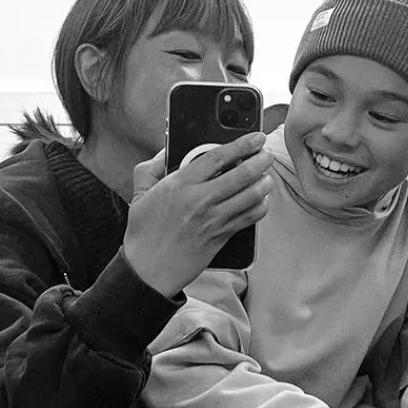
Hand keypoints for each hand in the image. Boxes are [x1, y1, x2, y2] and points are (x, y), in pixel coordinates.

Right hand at [124, 132, 272, 297]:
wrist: (147, 270)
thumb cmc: (143, 231)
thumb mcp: (140, 192)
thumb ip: (153, 166)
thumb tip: (168, 148)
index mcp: (180, 184)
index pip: (217, 157)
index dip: (241, 144)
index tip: (255, 137)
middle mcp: (200, 200)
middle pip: (242, 174)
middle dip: (260, 161)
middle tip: (267, 154)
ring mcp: (213, 220)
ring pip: (250, 196)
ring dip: (264, 184)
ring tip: (267, 177)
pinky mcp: (221, 237)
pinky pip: (249, 218)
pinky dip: (260, 208)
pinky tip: (261, 202)